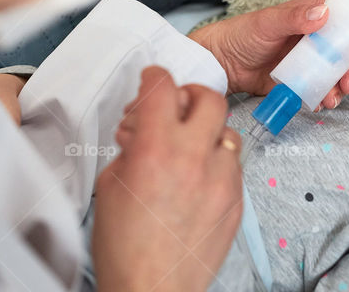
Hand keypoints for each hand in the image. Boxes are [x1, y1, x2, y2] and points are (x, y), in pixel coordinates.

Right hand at [92, 67, 241, 291]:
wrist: (151, 291)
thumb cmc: (124, 247)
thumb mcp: (111, 185)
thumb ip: (132, 147)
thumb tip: (143, 130)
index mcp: (156, 150)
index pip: (162, 88)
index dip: (154, 78)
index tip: (152, 81)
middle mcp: (194, 159)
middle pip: (210, 98)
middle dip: (191, 94)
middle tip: (178, 105)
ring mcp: (222, 180)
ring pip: (227, 132)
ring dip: (207, 133)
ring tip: (188, 150)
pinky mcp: (237, 201)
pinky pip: (233, 165)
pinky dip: (217, 164)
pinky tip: (198, 179)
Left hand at [190, 0, 348, 109]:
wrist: (221, 63)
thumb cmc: (242, 34)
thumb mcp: (268, 23)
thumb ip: (294, 17)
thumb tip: (323, 12)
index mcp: (314, 14)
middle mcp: (317, 35)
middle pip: (348, 49)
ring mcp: (310, 58)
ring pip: (337, 71)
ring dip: (341, 85)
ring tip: (333, 97)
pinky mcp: (302, 78)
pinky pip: (321, 87)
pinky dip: (326, 95)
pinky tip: (322, 102)